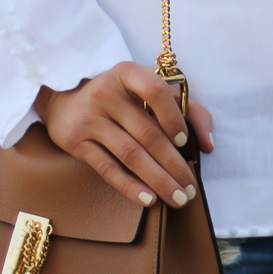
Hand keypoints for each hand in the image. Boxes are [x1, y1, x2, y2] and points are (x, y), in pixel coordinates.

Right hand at [34, 61, 214, 207]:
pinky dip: (130, 186)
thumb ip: (186, 108)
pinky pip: (108, 169)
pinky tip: (149, 199)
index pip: (154, 90)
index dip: (173, 116)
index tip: (185, 141)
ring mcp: (89, 118)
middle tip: (191, 187)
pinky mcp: (75, 142)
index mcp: (128, 74)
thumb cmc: (121, 97)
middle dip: (173, 164)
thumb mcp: (149, 90)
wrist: (64, 100)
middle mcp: (106, 93)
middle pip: (146, 133)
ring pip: (130, 154)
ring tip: (177, 197)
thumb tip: (208, 143)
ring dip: (157, 180)